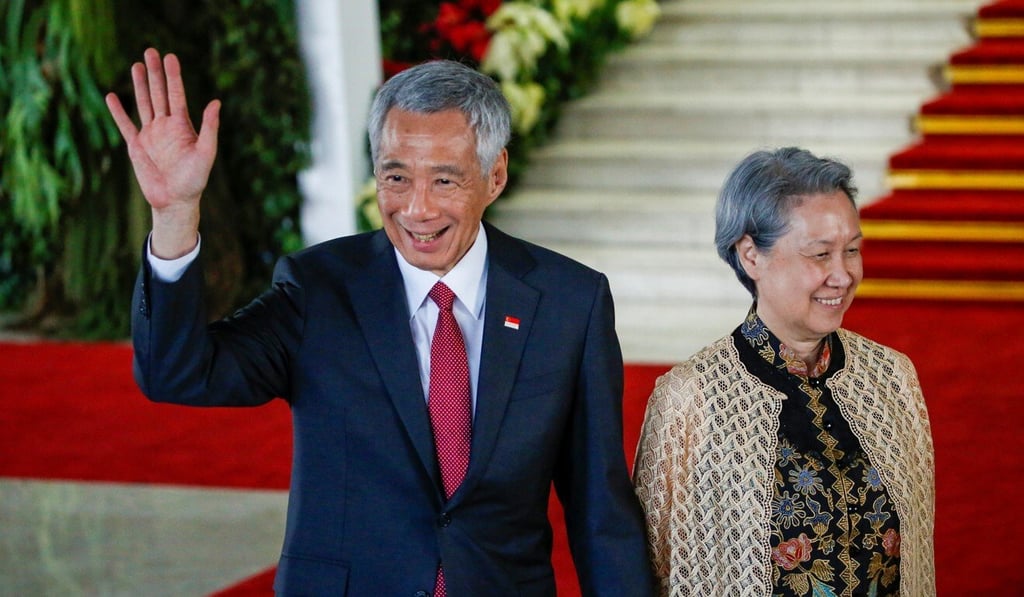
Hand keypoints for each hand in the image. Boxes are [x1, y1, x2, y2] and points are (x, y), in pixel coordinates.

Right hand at [106, 48, 219, 257]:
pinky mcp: (136, 146)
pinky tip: (112, 96)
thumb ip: (210, 128)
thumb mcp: (206, 153)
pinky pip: (125, 125)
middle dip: (155, 73)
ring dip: (140, 85)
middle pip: (159, 93)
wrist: (175, 201)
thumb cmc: (195, 180)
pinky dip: (118, 111)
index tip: (170, 57)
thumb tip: (216, 102)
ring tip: (136, 65)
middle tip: (151, 50)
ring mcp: (150, 135)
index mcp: (183, 126)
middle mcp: (166, 127)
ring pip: (143, 104)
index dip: (173, 76)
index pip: (176, 94)